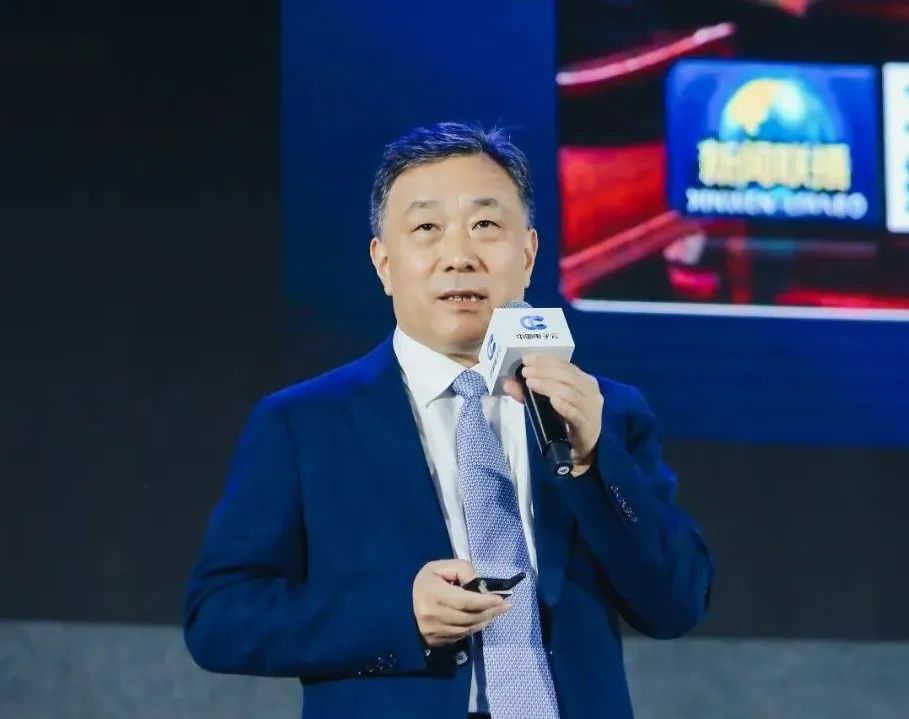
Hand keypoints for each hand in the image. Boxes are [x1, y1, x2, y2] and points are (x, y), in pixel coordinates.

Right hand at [412, 559, 510, 647]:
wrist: (400, 605)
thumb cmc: (424, 582)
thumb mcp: (439, 567)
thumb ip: (462, 569)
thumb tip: (479, 584)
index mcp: (434, 594)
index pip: (465, 601)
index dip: (485, 601)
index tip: (501, 598)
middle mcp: (434, 616)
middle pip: (470, 617)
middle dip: (491, 611)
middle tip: (506, 605)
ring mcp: (436, 632)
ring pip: (469, 628)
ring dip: (486, 620)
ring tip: (499, 611)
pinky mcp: (438, 641)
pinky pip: (463, 635)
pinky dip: (476, 627)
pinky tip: (485, 619)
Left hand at [503, 354, 602, 475]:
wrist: (583, 448)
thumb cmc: (566, 420)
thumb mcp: (548, 403)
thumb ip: (528, 392)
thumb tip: (507, 383)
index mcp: (583, 380)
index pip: (565, 365)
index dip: (545, 361)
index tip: (527, 359)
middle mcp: (590, 391)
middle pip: (568, 376)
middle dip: (545, 371)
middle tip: (526, 372)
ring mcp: (591, 408)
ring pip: (571, 392)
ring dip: (549, 386)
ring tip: (531, 384)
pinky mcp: (588, 425)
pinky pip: (576, 413)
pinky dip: (564, 406)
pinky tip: (552, 401)